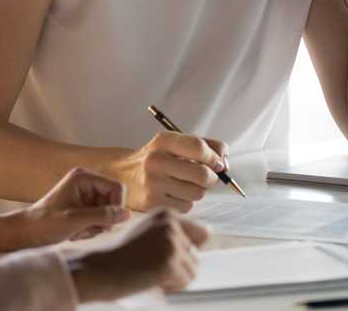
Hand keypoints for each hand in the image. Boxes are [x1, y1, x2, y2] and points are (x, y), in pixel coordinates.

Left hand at [0, 167, 129, 250]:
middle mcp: (86, 182)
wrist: (25, 233)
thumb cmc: (45, 224)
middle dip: (102, 219)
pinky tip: (76, 233)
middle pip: (113, 201)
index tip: (104, 225)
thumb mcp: (76, 220)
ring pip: (107, 212)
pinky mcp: (82, 207)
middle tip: (85, 230)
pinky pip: (99, 218)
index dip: (116, 207)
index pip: (116, 188)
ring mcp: (85, 195)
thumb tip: (127, 214)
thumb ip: (103, 216)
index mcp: (84, 177)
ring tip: (77, 232)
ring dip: (96, 226)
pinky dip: (91, 229)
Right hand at [71, 211, 209, 301]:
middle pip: (196, 255)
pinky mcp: (170, 262)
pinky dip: (171, 287)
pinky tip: (151, 279)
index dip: (190, 250)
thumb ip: (172, 233)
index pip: (202, 233)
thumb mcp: (147, 233)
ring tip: (151, 273)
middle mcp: (171, 224)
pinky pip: (185, 282)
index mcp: (166, 214)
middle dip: (179, 266)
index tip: (172, 257)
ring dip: (175, 278)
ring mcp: (172, 242)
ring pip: (193, 269)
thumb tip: (206, 236)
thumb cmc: (119, 255)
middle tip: (152, 267)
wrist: (100, 269)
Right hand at [111, 131, 228, 211]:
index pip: (198, 147)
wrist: (122, 174)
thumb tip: (225, 164)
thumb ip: (206, 146)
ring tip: (186, 184)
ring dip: (198, 191)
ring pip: (197, 193)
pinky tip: (174, 194)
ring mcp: (153, 183)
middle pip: (202, 175)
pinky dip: (186, 202)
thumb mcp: (176, 143)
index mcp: (164, 140)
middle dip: (212, 178)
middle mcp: (156, 161)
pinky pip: (186, 207)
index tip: (218, 164)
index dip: (214, 158)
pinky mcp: (152, 203)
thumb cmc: (159, 157)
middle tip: (209, 178)